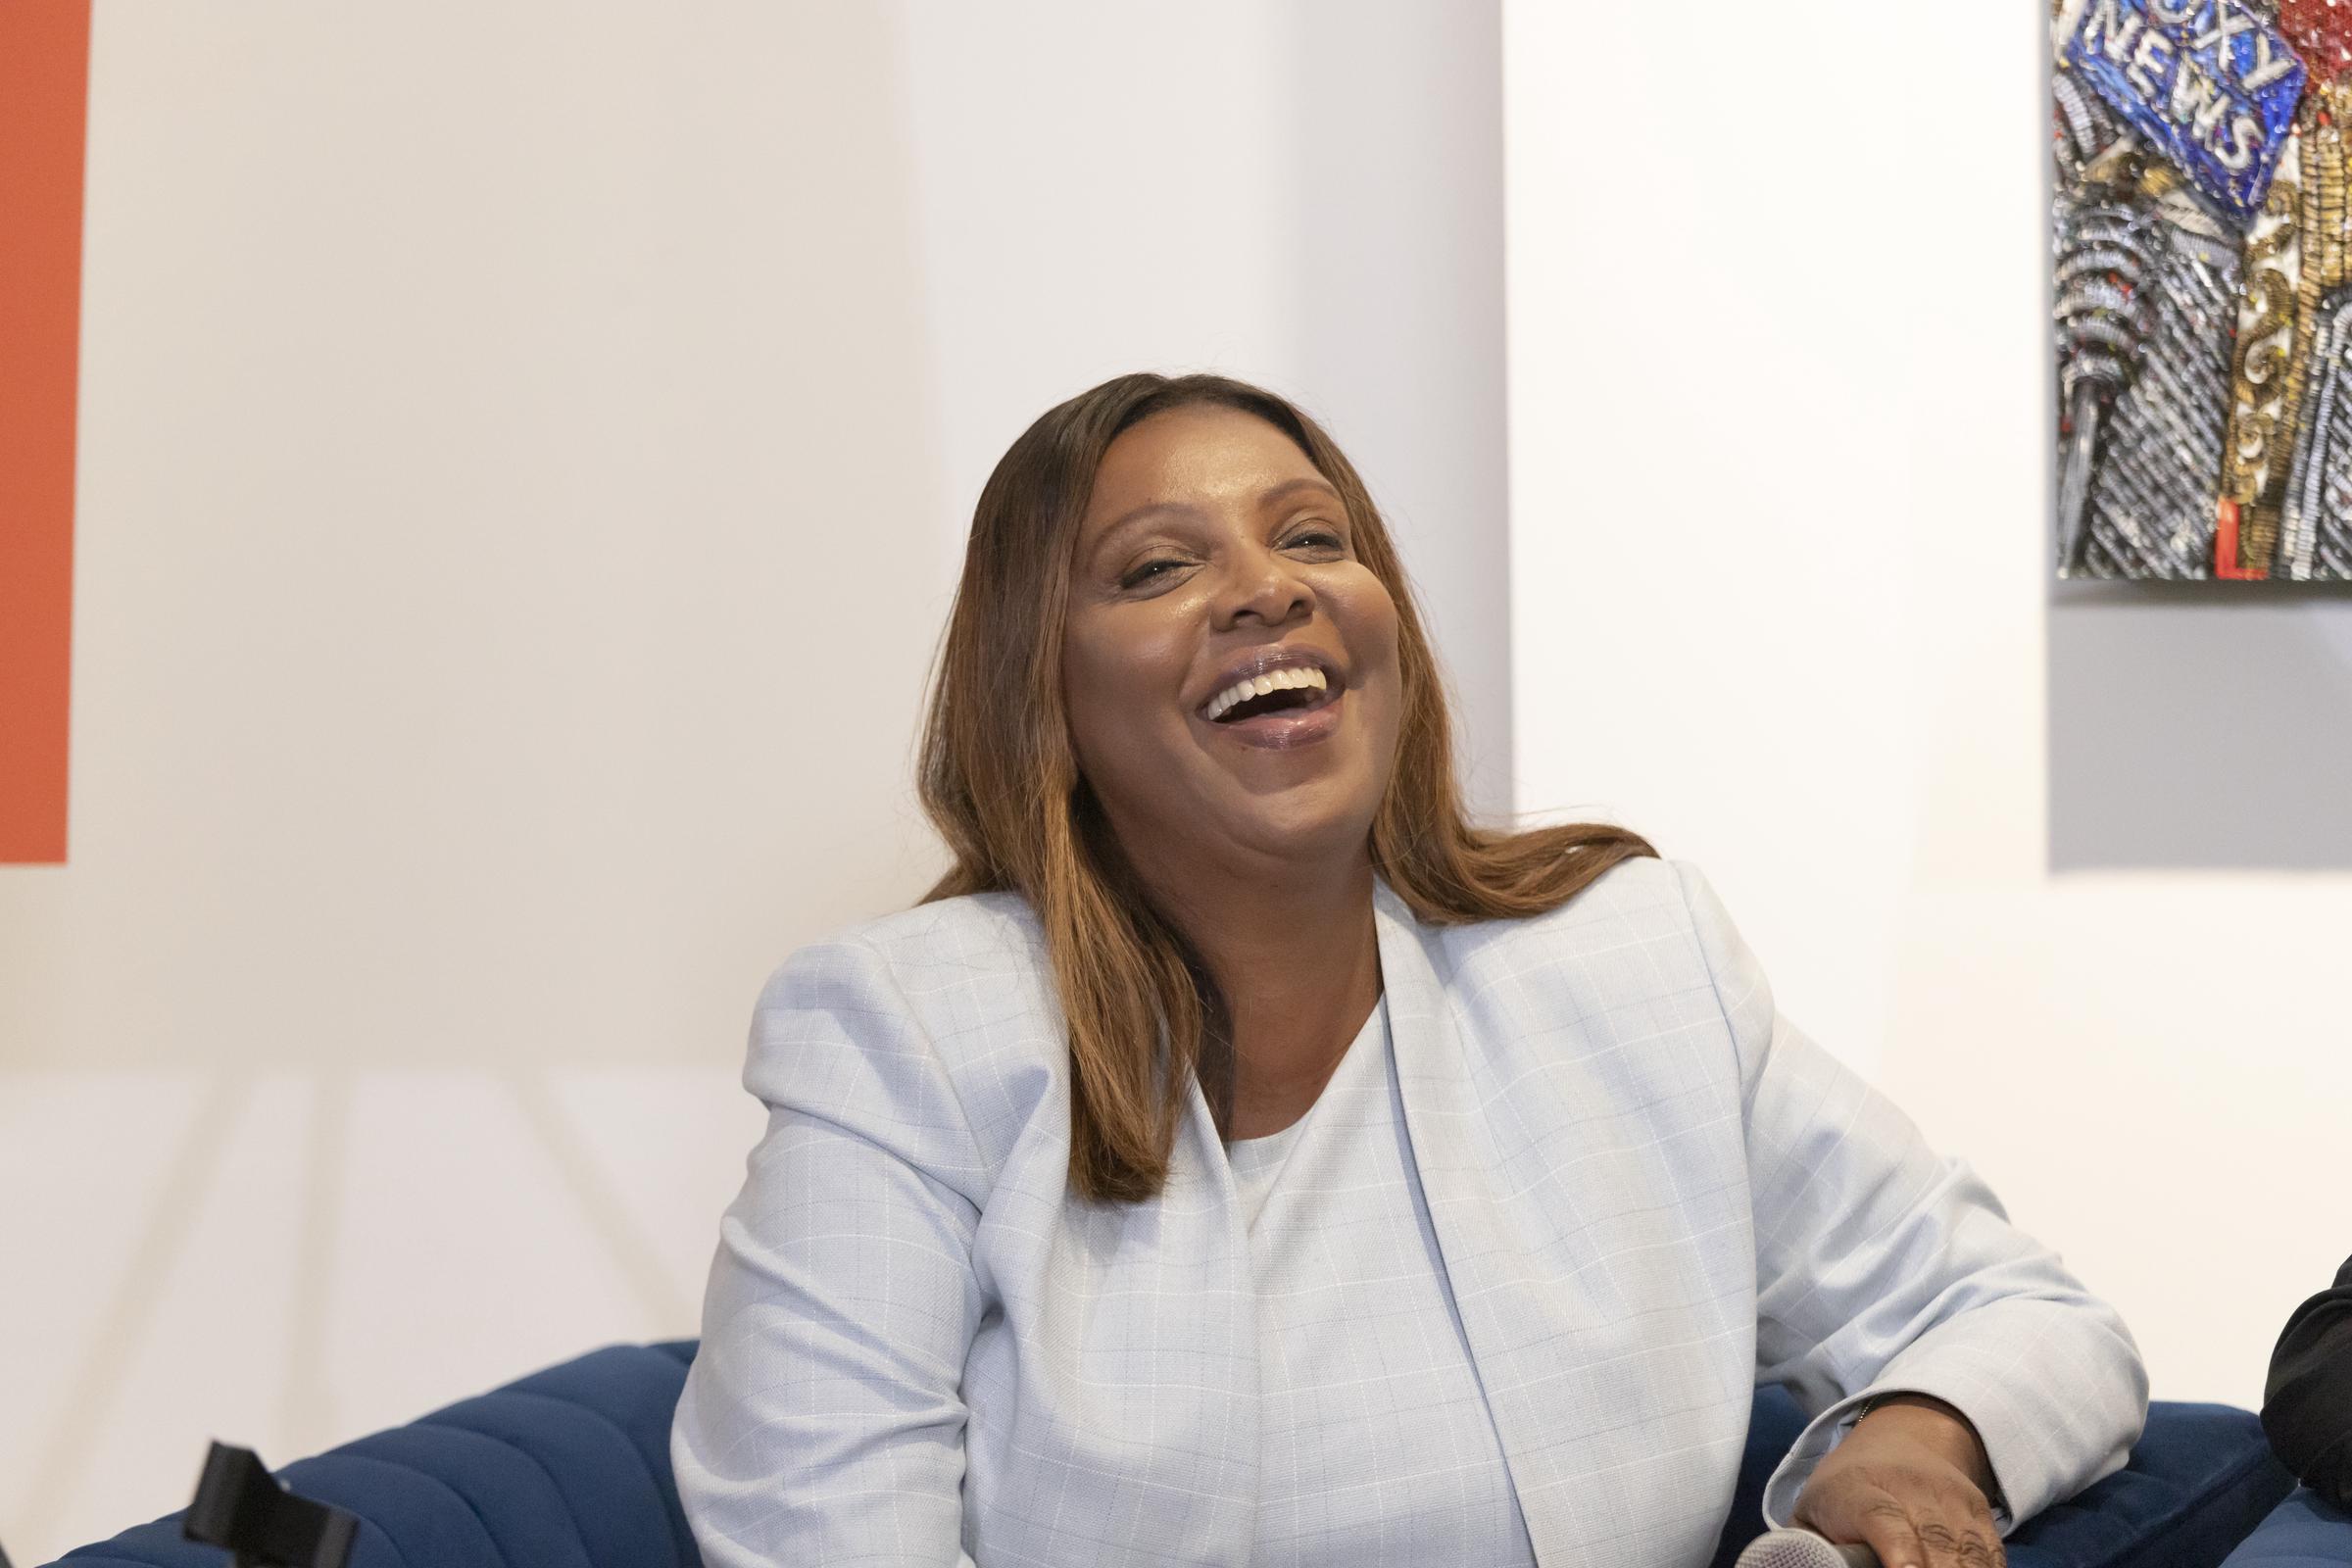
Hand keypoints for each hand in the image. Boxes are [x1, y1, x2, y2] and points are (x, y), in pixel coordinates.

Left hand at [1791, 1394, 2003, 1567]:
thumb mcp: (1812, 1512)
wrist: (1897, 1440)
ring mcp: (1948, 1495)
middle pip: (1932, 1537)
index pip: (1880, 1517)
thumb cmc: (1842, 1493)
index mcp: (1856, 1489)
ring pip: (1967, 1546)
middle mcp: (1908, 1486)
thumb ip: (1807, 1546)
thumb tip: (1800, 1564)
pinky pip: (1991, 1548)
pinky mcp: (1977, 1507)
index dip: (1898, 1549)